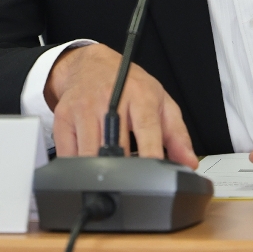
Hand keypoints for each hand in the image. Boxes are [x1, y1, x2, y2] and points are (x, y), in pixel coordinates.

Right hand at [45, 43, 196, 167]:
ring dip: (100, 173)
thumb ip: (177, 134)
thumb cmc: (129, 85)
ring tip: (110, 182)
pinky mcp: (63, 118)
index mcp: (139, 95)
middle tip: (131, 186)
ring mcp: (84, 108)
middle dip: (124, 170)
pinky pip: (67, 155)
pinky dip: (78, 169)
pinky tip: (88, 169)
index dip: (150, 152)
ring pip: (89, 153)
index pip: (146, 126)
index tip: (154, 174)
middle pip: (115, 144)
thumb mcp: (160, 102)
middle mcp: (110, 99)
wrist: (91, 65)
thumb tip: (189, 162)